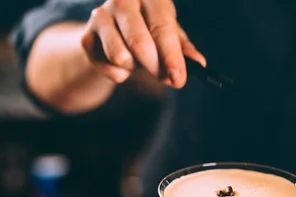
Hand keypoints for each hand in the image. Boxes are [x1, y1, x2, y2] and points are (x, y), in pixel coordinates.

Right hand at [81, 0, 205, 86]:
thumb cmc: (150, 29)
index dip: (171, 57)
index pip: (162, 28)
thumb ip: (184, 48)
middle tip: (166, 80)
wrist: (114, 30)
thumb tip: (199, 63)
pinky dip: (121, 74)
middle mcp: (122, 0)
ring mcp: (100, 16)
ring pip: (121, 57)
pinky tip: (123, 64)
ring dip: (136, 68)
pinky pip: (108, 67)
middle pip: (139, 43)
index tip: (178, 79)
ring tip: (139, 61)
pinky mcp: (86, 36)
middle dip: (155, 68)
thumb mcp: (171, 34)